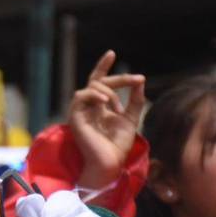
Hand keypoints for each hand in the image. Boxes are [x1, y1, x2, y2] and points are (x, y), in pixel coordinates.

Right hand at [69, 50, 145, 188]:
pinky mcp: (75, 117)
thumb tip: (140, 81)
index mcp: (99, 105)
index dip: (104, 66)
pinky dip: (94, 95)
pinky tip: (106, 101)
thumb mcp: (132, 119)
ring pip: (91, 86)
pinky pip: (80, 96)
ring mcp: (80, 111)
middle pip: (99, 81)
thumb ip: (135, 101)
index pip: (99, 81)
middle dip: (119, 79)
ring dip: (109, 90)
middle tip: (137, 80)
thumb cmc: (118, 145)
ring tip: (118, 106)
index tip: (112, 53)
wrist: (110, 163)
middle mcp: (88, 106)